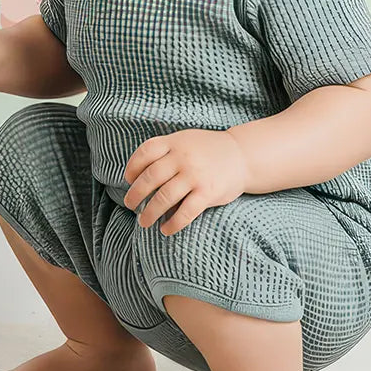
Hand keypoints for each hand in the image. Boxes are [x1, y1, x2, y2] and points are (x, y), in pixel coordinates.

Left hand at [122, 129, 249, 235]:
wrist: (242, 155)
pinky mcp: (208, 192)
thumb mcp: (185, 141)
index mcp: (175, 142)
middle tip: (129, 204)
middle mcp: (183, 157)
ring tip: (143, 221)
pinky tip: (165, 229)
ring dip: (150, 212)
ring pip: (164, 197)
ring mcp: (195, 175)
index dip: (132, 167)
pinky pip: (185, 212)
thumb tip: (137, 175)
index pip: (145, 152)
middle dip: (136, 194)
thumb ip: (165, 151)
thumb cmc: (207, 150)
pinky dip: (172, 223)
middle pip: (151, 177)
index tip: (128, 180)